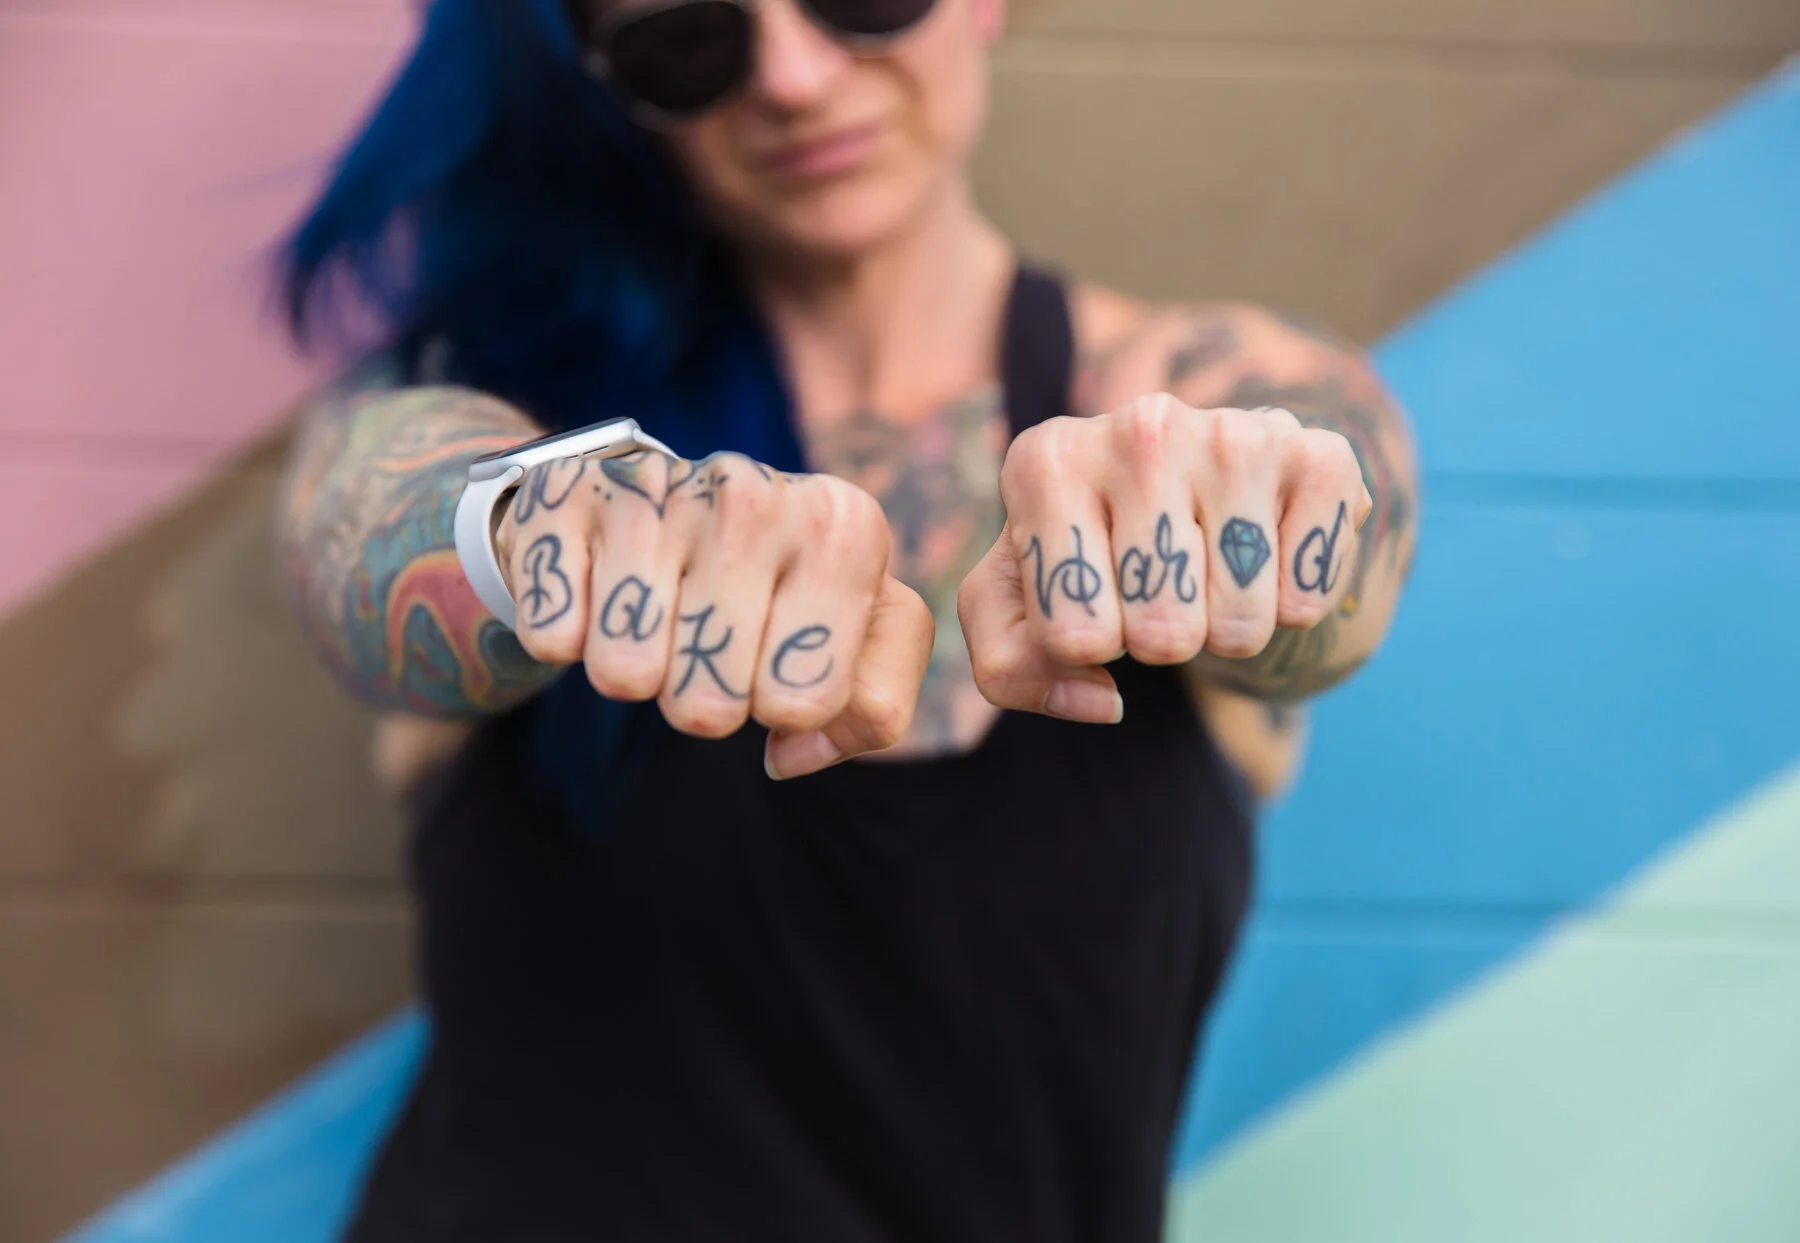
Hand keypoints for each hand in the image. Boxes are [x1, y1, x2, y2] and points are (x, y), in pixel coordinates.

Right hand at [495, 449, 932, 778]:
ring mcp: (654, 487)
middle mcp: (753, 494)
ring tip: (654, 615)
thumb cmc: (776, 583)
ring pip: (625, 676)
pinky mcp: (562, 495)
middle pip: (710, 705)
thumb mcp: (860, 634)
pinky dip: (568, 637)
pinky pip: (553, 637)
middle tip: (705, 642)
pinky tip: (597, 589)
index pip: (803, 702)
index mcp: (844, 528)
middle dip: (704, 699)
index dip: (781, 707)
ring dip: (634, 671)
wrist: (662, 497)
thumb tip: (789, 753)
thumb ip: (872, 708)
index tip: (775, 654)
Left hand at [958, 395, 1370, 720]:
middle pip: (1160, 634)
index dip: (1087, 648)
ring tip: (1210, 572)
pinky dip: (1290, 609)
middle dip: (1161, 641)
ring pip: (1238, 625)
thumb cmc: (1091, 558)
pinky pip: (1306, 602)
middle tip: (1160, 590)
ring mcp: (1234, 433)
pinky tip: (1267, 555)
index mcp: (1047, 461)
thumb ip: (1011, 669)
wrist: (1198, 489)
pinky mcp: (1320, 454)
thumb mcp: (1017, 609)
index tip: (1091, 599)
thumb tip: (1103, 702)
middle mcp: (1139, 428)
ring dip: (1226, 629)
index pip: (1071, 635)